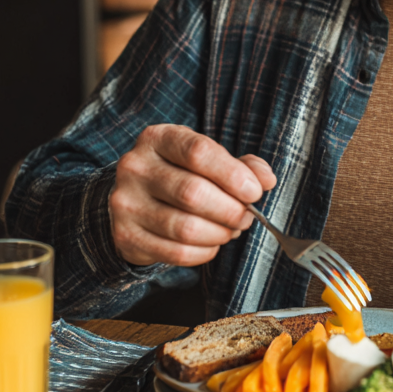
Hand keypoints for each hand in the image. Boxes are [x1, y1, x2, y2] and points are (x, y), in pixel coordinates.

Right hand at [109, 124, 276, 266]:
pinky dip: (204, 252)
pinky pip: (175, 252)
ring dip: (220, 233)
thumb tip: (266, 179)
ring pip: (186, 228)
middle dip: (231, 210)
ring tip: (230, 229)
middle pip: (193, 193)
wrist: (134, 199)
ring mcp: (126, 203)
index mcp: (158, 139)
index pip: (198, 152)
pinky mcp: (126, 236)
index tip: (254, 191)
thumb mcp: (207, 159)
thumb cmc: (180, 174)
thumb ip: (241, 166)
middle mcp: (135, 167)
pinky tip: (212, 244)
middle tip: (246, 216)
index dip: (232, 175)